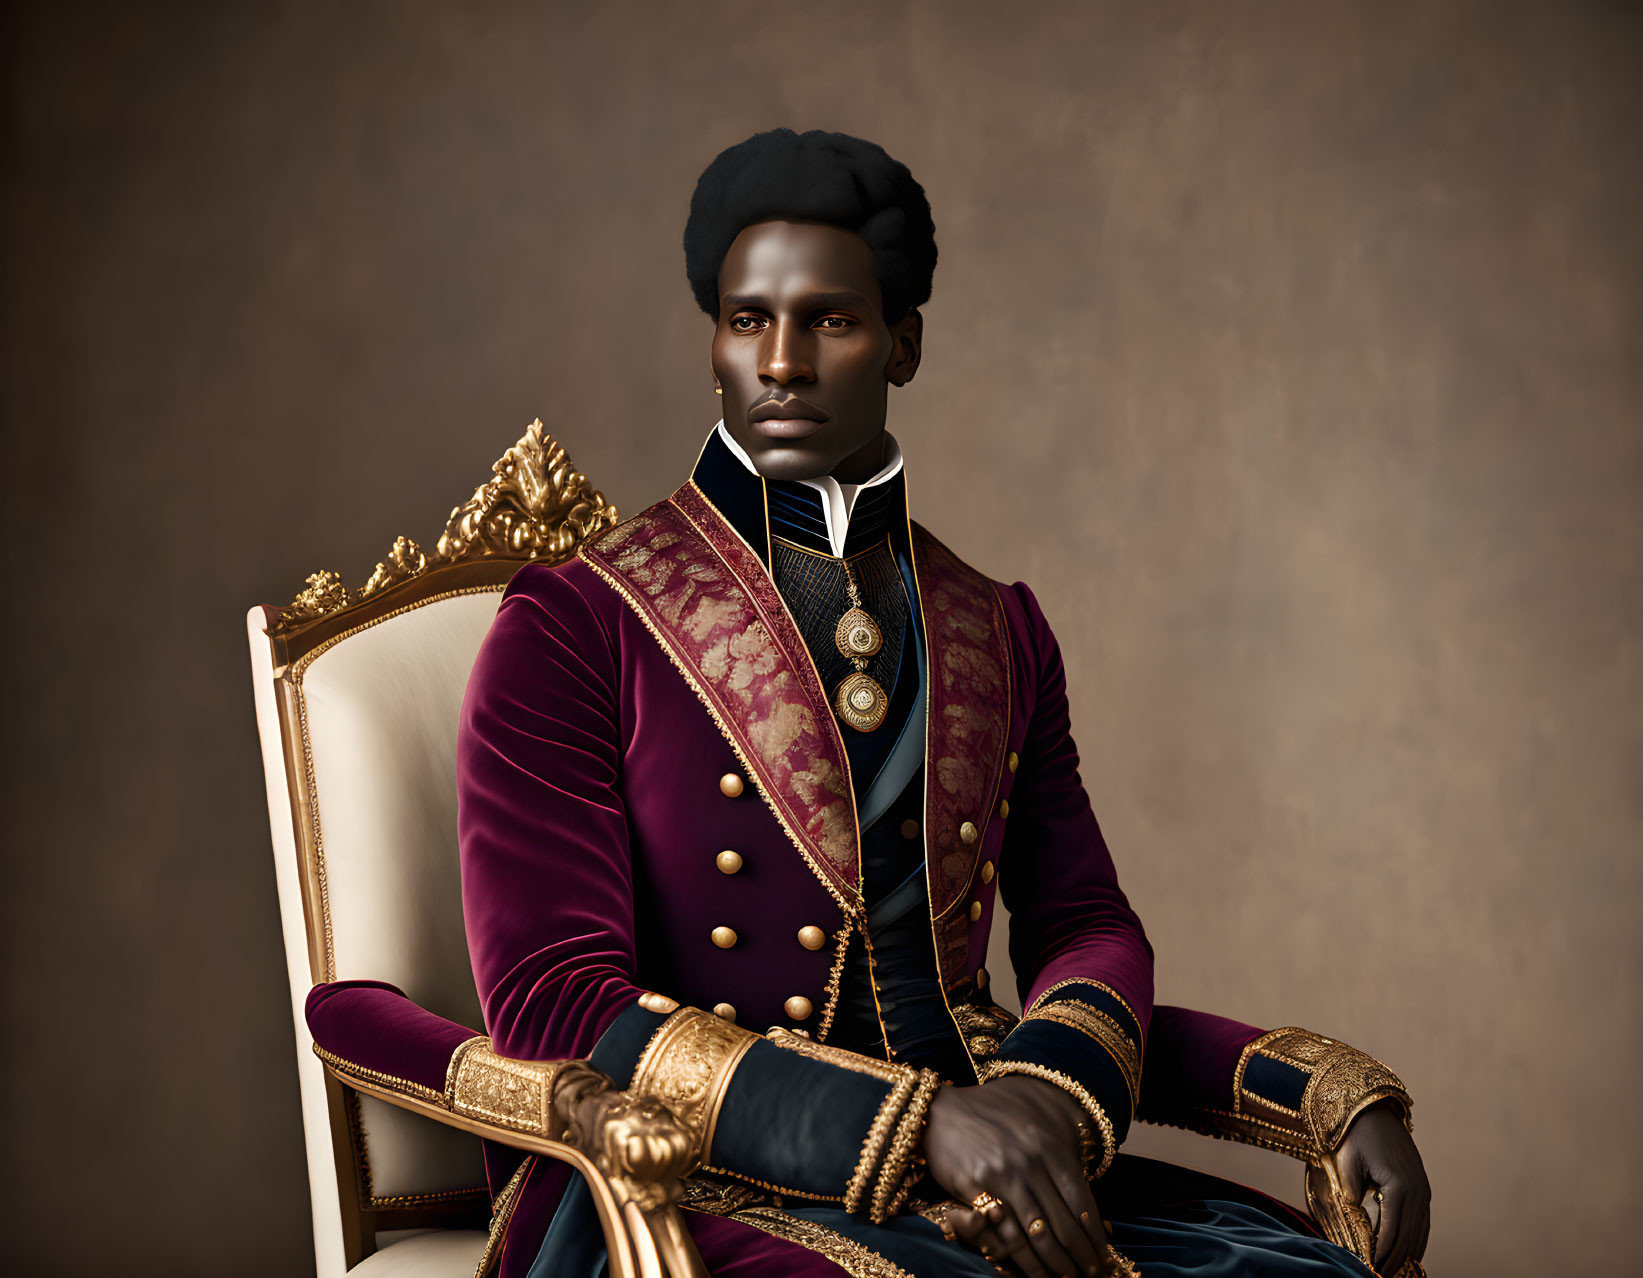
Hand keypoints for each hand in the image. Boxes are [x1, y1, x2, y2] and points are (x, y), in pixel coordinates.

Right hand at [921, 1075, 1116, 1276]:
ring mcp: (1003, 1176)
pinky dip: (1026, 1261)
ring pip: (1038, 1235)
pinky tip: (1036, 1271)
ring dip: (1057, 1264)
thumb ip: (1063, 1163)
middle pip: (1064, 1222)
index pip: (1082, 1201)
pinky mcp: (976, 1190)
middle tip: (1094, 1275)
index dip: (1095, 1235)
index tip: (1104, 1256)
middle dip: (1082, 1256)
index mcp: (1049, 1146)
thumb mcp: (1035, 1129)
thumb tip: (1094, 1207)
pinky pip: (1006, 1235)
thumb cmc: (994, 1120)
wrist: (943, 1112)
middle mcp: (1030, 1162)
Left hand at [1336, 1099, 1430, 1274]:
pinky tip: (1405, 1251)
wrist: (1371, 1107)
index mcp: (1399, 1186)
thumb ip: (1351, 1194)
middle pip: (1409, 1237)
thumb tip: (1355, 1222)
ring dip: (1406, 1253)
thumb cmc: (1352, 1133)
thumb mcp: (1346, 1163)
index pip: (1392, 1232)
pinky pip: (1422, 1220)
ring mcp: (1423, 1188)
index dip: (1382, 1255)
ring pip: (1419, 1232)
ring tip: (1390, 1269)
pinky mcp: (1422, 1185)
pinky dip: (1414, 1239)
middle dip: (1395, 1260)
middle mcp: (1418, 1190)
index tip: (1370, 1269)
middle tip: (1379, 1275)